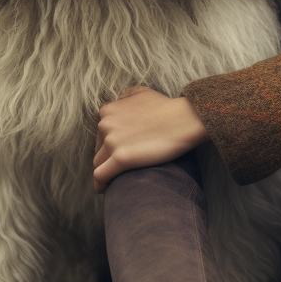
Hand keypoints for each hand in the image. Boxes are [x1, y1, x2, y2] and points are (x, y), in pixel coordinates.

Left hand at [93, 86, 208, 192]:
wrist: (182, 120)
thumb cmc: (166, 107)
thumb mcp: (142, 92)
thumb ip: (125, 96)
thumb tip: (120, 102)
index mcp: (108, 111)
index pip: (100, 132)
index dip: (108, 142)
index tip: (115, 150)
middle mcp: (105, 124)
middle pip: (98, 148)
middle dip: (106, 156)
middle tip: (118, 165)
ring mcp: (112, 142)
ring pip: (98, 163)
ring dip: (105, 170)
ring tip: (112, 180)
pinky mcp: (120, 159)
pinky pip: (101, 176)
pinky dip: (100, 184)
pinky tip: (103, 189)